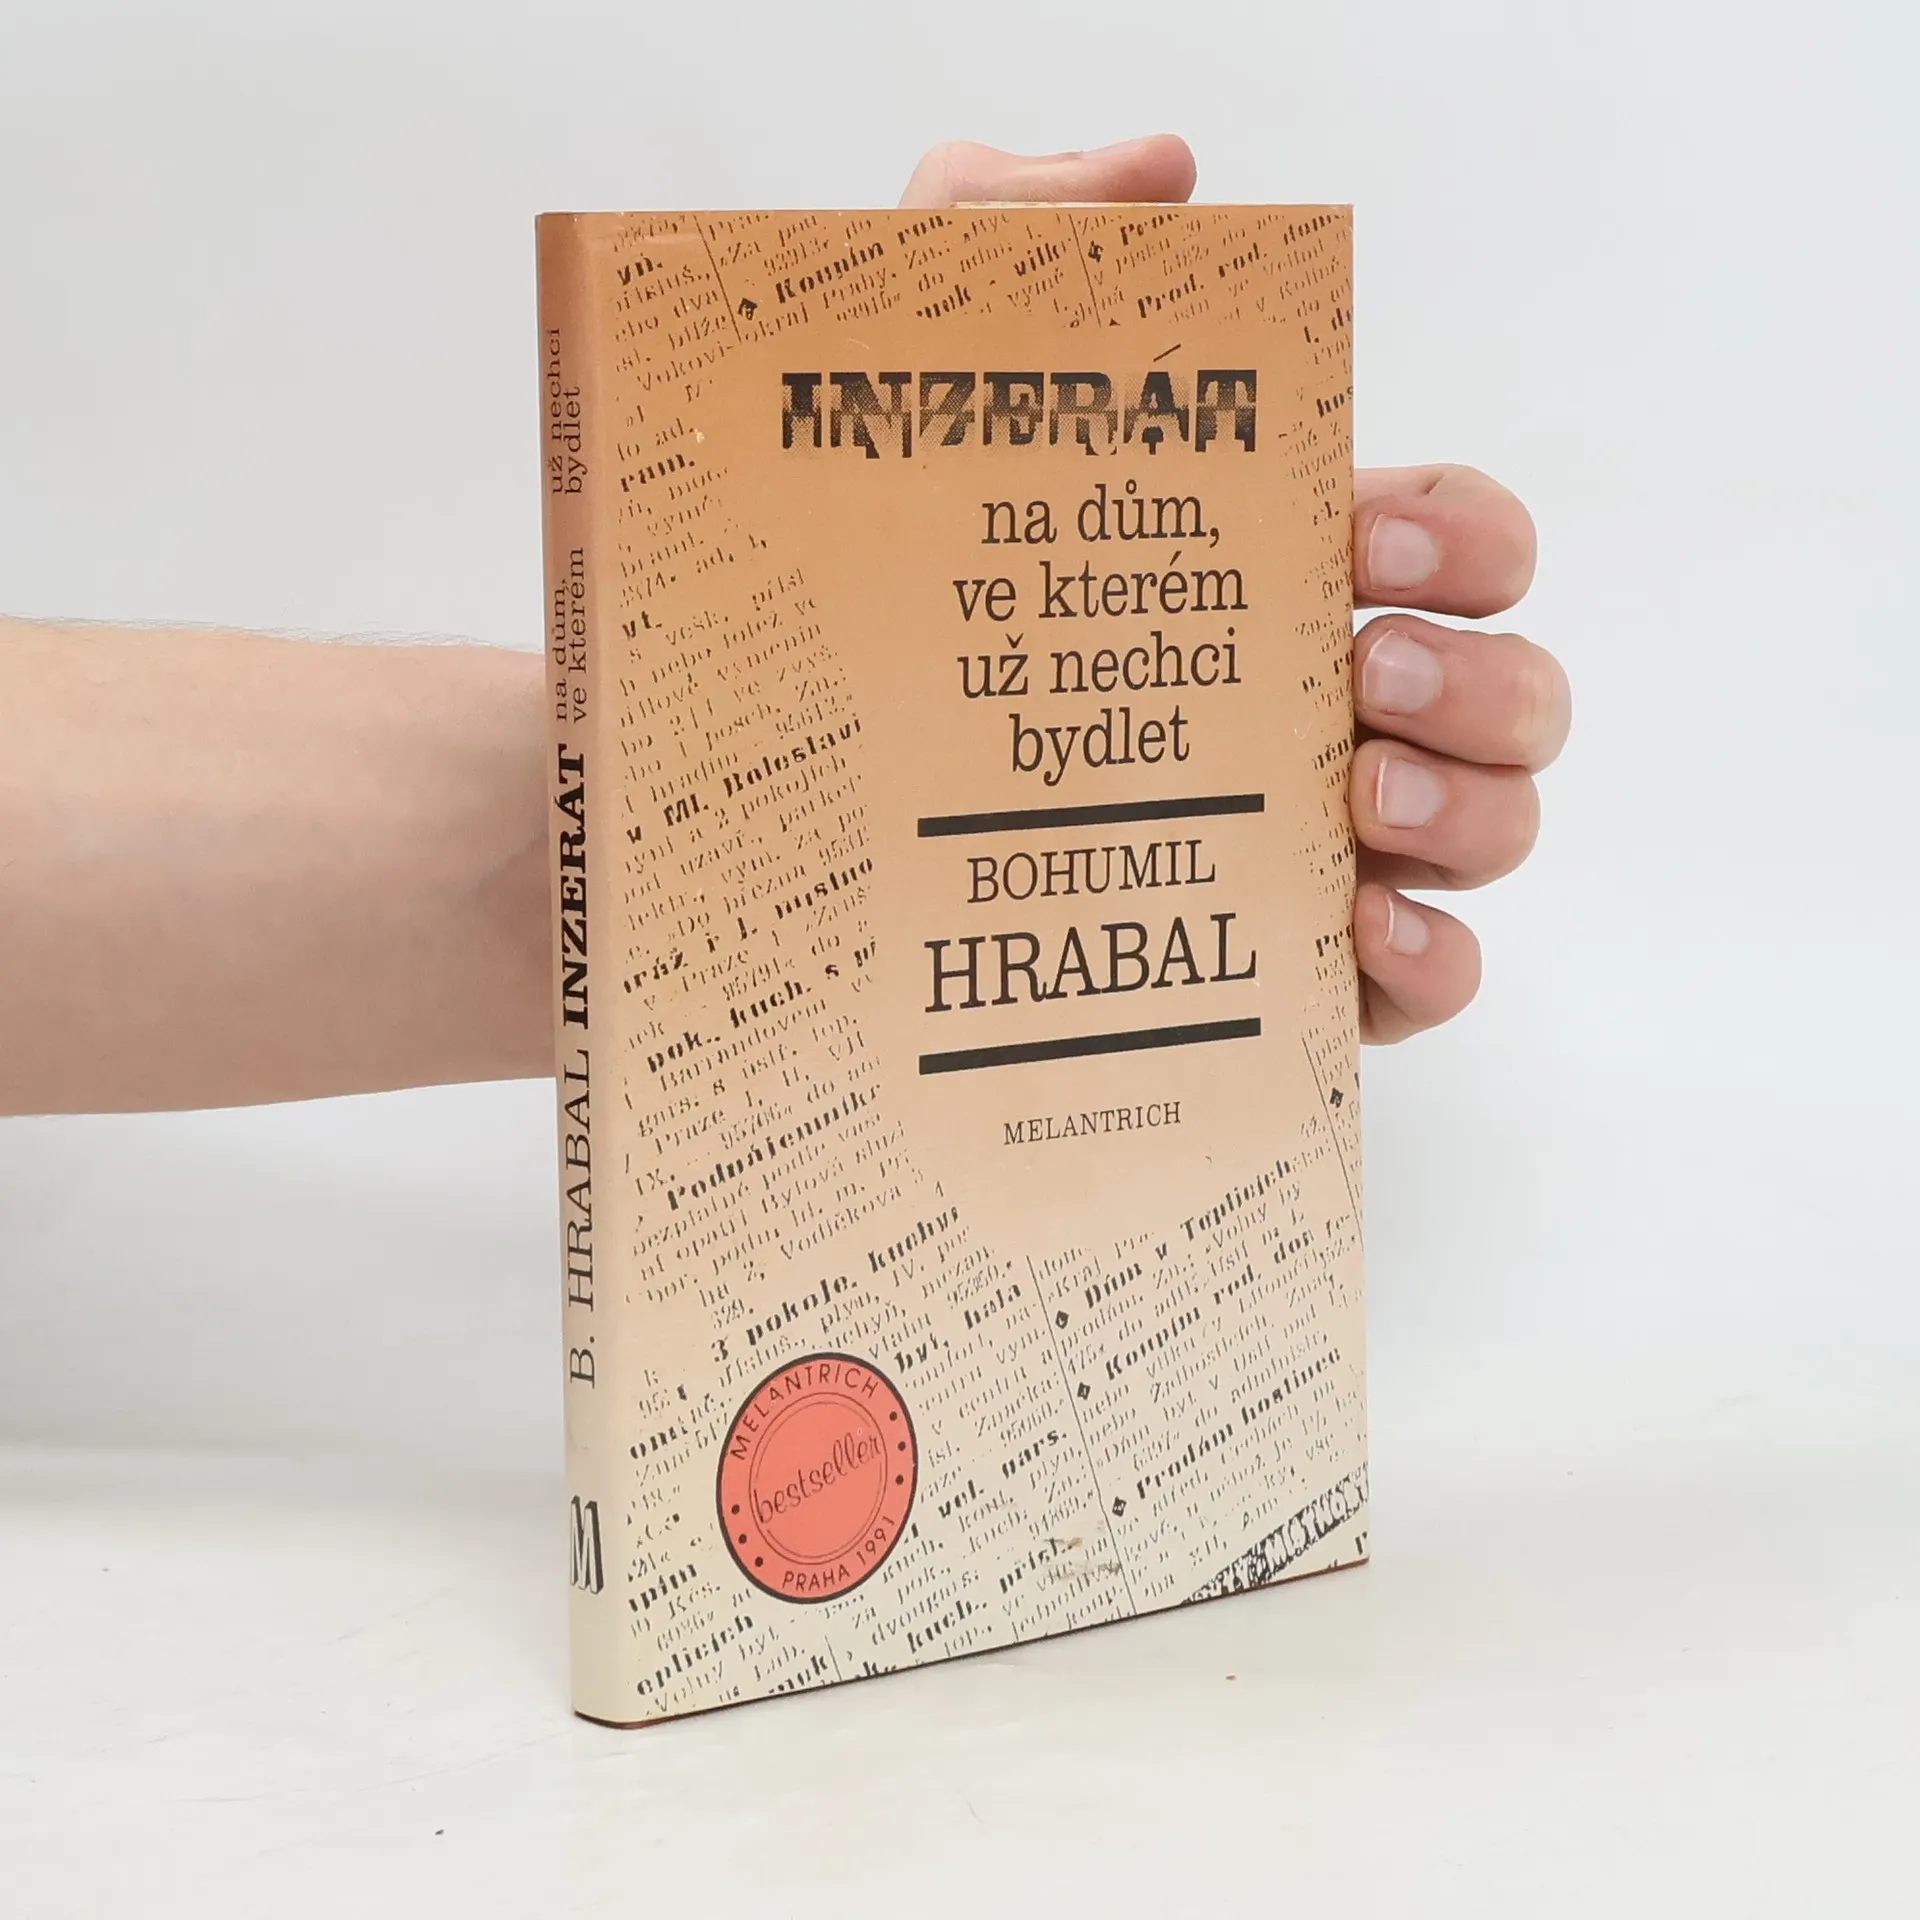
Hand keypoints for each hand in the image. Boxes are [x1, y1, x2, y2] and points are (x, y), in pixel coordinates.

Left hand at [901, 136, 1569, 1043]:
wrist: (747, 828)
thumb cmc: (844, 615)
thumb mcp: (906, 400)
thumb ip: (1018, 240)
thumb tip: (1165, 171)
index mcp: (1265, 586)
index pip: (1454, 540)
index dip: (1465, 533)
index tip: (1360, 542)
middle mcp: (1312, 715)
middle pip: (1512, 691)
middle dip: (1483, 676)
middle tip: (1354, 673)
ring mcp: (1306, 851)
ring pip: (1493, 830)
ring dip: (1471, 810)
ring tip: (1351, 799)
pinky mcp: (1271, 978)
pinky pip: (1423, 986)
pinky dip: (1433, 961)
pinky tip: (1356, 930)